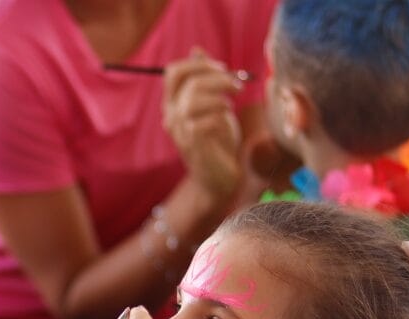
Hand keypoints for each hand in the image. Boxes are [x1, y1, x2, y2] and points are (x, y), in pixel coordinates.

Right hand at [164, 48, 244, 202]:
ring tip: (232, 103)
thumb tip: (197, 50)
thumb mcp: (211, 103)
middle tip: (238, 85)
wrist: (217, 177)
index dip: (199, 65)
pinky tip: (227, 120)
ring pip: (194, 99)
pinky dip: (220, 115)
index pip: (173, 72)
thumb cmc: (216, 139)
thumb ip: (203, 79)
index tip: (222, 69)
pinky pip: (204, 120)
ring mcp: (180, 131)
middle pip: (189, 83)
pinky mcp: (193, 144)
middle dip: (218, 78)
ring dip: (220, 96)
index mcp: (172, 103)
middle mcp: (171, 115)